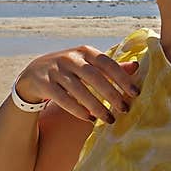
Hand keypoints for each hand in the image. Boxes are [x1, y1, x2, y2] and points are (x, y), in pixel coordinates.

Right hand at [14, 45, 140, 123]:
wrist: (34, 73)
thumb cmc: (69, 69)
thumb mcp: (88, 63)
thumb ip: (110, 67)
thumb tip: (136, 66)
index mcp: (85, 51)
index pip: (107, 63)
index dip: (122, 78)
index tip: (135, 93)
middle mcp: (70, 58)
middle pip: (94, 77)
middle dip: (111, 94)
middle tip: (124, 109)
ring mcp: (56, 70)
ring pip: (79, 90)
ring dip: (96, 106)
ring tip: (109, 119)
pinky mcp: (44, 84)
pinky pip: (63, 99)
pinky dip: (78, 110)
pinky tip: (90, 119)